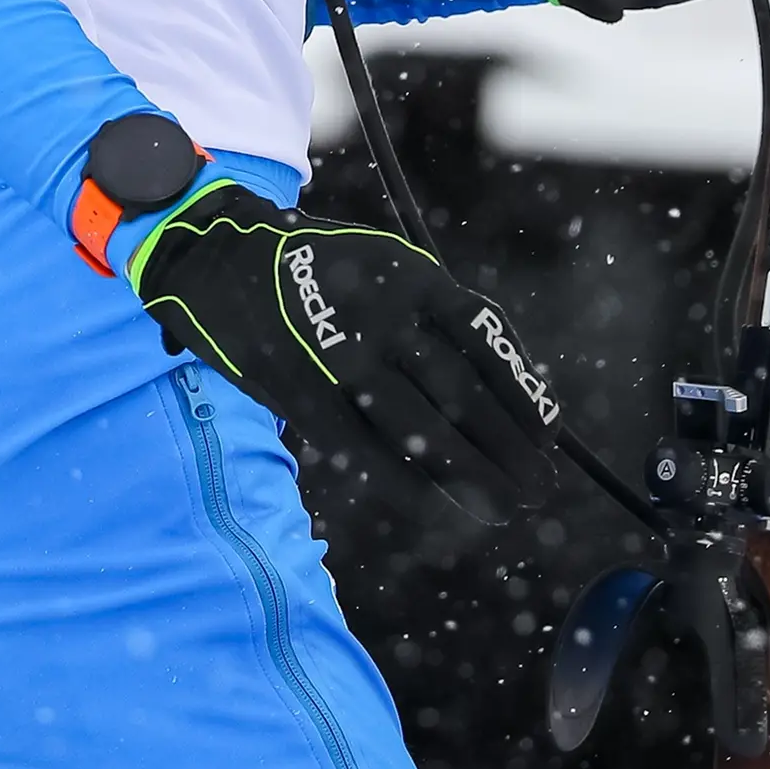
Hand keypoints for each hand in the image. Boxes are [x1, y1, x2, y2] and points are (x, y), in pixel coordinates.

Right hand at [129, 184, 562, 523]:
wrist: (220, 259)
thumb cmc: (322, 269)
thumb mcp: (389, 264)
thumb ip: (443, 314)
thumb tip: (516, 383)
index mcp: (414, 274)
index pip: (487, 344)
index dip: (523, 397)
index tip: (549, 438)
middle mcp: (384, 313)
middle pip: (464, 395)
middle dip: (509, 449)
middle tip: (539, 486)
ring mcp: (340, 354)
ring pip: (422, 428)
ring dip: (471, 475)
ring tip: (503, 506)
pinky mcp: (302, 392)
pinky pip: (366, 451)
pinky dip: (408, 486)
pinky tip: (438, 509)